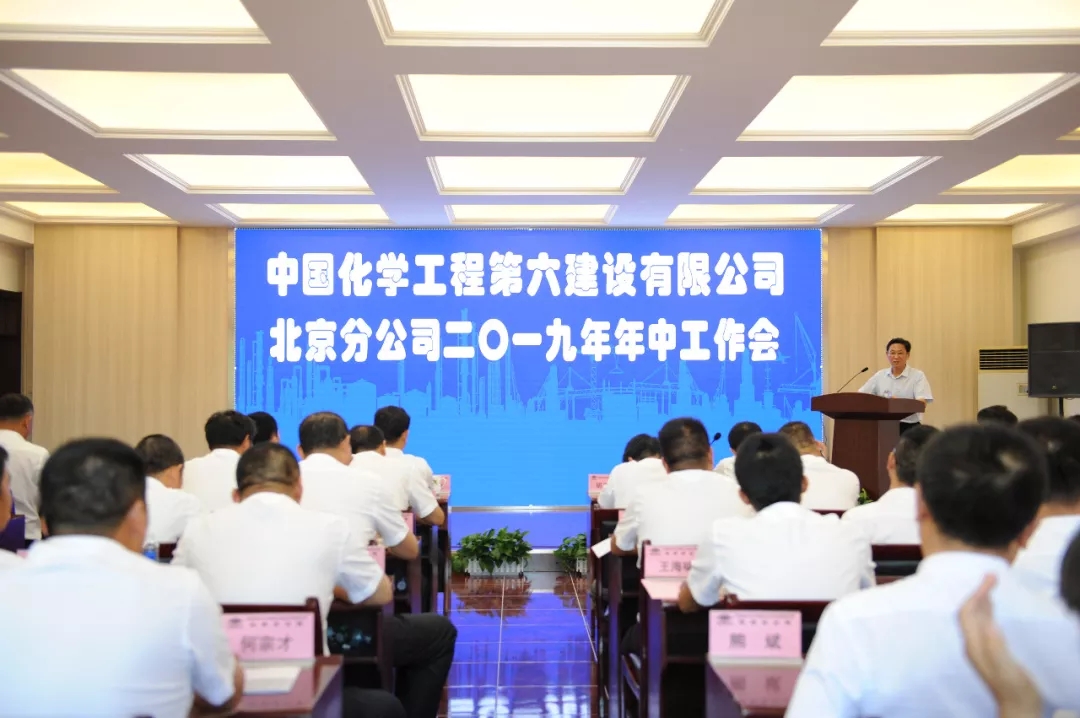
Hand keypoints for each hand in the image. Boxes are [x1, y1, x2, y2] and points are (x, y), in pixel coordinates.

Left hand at [959, 574, 1041, 717]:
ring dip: (982, 598)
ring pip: (976, 616)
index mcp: (974, 646)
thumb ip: (997, 648)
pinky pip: (984, 623)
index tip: (989, 580)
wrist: (1018, 707)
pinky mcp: (990, 649)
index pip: (967, 613)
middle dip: (977, 592)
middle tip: (992, 575)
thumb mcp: (1007, 669)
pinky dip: (988, 609)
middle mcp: (973, 644)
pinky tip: (993, 606)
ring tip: (992, 582)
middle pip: (969, 611)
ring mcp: (981, 646)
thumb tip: (991, 625)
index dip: (975, 595)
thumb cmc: (1015, 690)